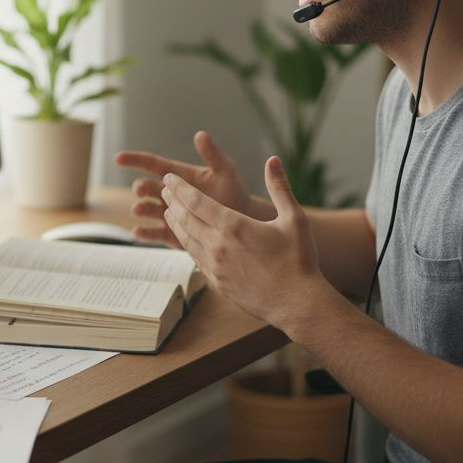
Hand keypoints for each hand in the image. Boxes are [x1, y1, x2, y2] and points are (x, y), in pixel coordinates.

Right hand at [115, 130, 263, 246]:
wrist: (243, 221)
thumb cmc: (234, 192)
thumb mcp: (225, 170)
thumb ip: (212, 154)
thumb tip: (200, 134)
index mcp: (178, 176)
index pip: (152, 164)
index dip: (135, 160)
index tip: (118, 158)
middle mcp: (170, 195)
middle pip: (147, 188)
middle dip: (141, 188)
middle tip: (141, 189)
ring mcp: (170, 214)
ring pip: (147, 210)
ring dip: (141, 209)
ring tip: (138, 209)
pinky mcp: (173, 234)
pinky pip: (155, 233)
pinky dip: (144, 233)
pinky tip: (137, 232)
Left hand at [161, 156, 325, 328]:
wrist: (296, 303)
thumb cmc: (298, 260)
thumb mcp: (294, 219)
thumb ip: (280, 188)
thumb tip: (273, 160)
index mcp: (233, 226)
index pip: (195, 201)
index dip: (179, 187)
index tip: (169, 177)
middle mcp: (218, 245)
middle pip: (185, 218)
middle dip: (172, 201)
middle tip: (163, 190)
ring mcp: (214, 266)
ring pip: (186, 239)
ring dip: (174, 223)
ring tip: (168, 211)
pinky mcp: (216, 282)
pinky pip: (195, 258)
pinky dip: (186, 244)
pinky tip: (187, 239)